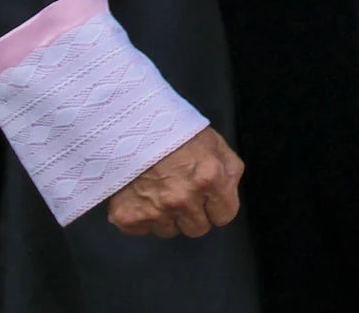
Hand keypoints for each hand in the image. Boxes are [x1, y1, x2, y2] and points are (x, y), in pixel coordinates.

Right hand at [106, 127, 242, 238]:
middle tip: (182, 192)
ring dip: (167, 216)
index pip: (225, 216)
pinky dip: (142, 217)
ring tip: (160, 190)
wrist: (129, 126)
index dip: (218, 207)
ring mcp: (155, 211)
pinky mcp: (128, 217)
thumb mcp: (214, 143)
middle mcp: (183, 200)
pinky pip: (142, 230)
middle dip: (194, 214)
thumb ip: (229, 171)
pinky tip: (141, 195)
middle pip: (198, 229)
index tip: (210, 199)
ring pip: (169, 231)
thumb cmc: (174, 131)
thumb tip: (229, 194)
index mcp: (209, 179)